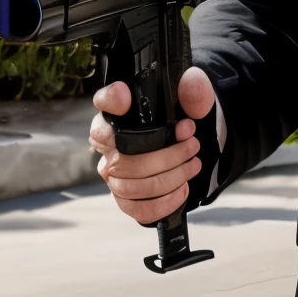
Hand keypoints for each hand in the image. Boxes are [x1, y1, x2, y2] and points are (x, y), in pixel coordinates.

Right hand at [90, 66, 216, 227]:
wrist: (189, 145)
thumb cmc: (181, 118)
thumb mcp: (192, 99)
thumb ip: (194, 90)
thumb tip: (191, 88)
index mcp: (117, 113)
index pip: (104, 102)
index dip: (111, 100)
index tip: (126, 98)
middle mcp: (107, 144)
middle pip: (124, 158)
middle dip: (166, 155)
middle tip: (192, 146)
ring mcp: (112, 174)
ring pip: (131, 186)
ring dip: (169, 178)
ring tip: (193, 166)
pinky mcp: (124, 198)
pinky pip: (136, 209)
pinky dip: (162, 203)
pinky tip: (182, 189)